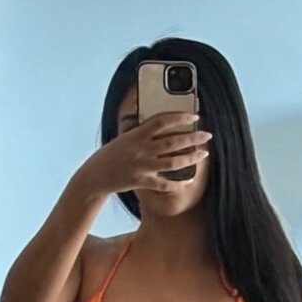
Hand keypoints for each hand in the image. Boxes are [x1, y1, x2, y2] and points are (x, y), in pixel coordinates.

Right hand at [76, 112, 211, 196]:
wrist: (94, 176)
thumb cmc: (110, 155)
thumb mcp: (124, 138)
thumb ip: (141, 132)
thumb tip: (160, 124)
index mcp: (136, 134)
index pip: (161, 121)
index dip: (179, 117)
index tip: (194, 116)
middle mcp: (140, 150)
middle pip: (172, 142)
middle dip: (193, 138)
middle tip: (207, 135)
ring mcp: (141, 167)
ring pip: (172, 163)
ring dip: (191, 158)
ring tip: (203, 154)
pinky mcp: (141, 182)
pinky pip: (164, 184)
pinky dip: (178, 184)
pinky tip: (189, 181)